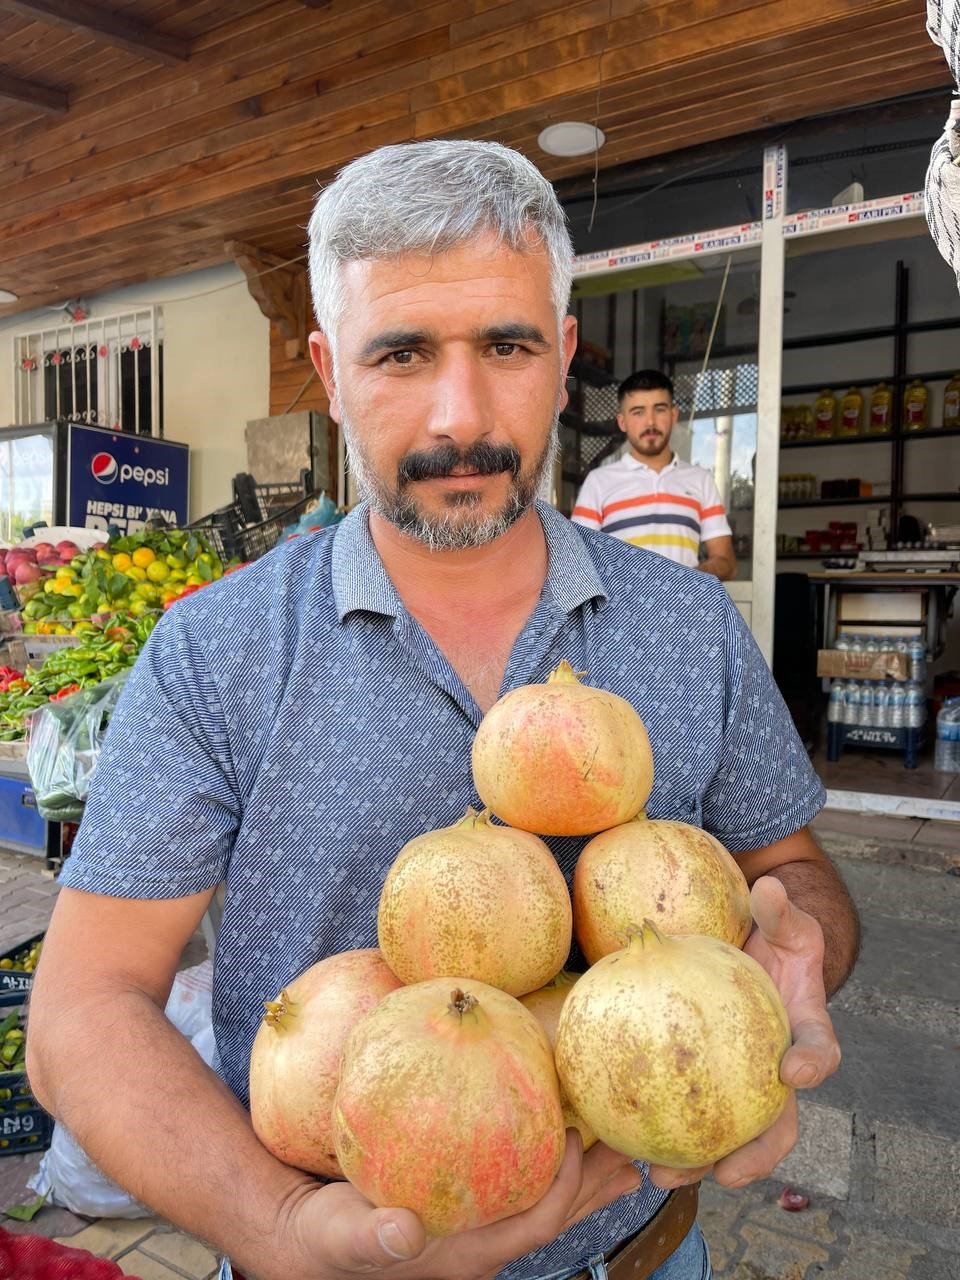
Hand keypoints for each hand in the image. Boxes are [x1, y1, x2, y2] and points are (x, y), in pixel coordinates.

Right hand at [260, 1133, 643, 1279]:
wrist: (302, 1235)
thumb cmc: (324, 1237)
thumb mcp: (341, 1235)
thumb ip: (373, 1236)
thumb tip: (404, 1232)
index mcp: (464, 1255)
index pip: (533, 1226)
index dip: (565, 1191)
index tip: (580, 1142)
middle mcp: (480, 1243)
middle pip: (553, 1214)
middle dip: (596, 1185)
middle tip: (634, 1148)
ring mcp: (474, 1225)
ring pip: (541, 1199)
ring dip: (582, 1174)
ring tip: (616, 1142)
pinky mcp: (462, 1202)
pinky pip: (515, 1180)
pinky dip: (542, 1156)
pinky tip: (551, 1124)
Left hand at [648, 875, 840, 1191]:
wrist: (758, 955)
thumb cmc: (775, 940)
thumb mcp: (785, 921)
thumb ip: (779, 910)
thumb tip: (769, 887)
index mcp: (806, 1032)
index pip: (821, 1051)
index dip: (813, 1065)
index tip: (795, 1073)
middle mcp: (778, 1073)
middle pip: (776, 1127)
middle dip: (753, 1155)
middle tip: (723, 1172)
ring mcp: (743, 1086)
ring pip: (727, 1136)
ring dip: (697, 1162)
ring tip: (658, 1174)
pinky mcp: (708, 1086)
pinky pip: (683, 1110)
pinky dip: (657, 1127)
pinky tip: (618, 1138)